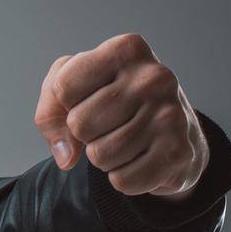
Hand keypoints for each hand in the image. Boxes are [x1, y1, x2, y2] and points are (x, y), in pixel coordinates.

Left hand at [34, 33, 209, 201]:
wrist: (175, 130)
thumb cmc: (113, 101)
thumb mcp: (74, 87)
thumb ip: (50, 111)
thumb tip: (66, 156)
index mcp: (126, 49)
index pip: (63, 88)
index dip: (67, 103)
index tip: (90, 98)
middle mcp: (154, 76)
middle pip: (79, 124)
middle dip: (84, 134)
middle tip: (109, 124)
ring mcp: (171, 114)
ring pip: (99, 156)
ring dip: (103, 157)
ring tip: (126, 140)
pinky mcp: (180, 152)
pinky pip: (123, 181)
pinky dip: (123, 178)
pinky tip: (141, 159)